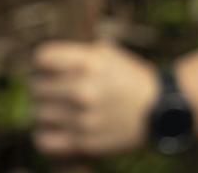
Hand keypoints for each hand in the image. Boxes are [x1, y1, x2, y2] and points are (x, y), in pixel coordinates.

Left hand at [31, 40, 159, 157]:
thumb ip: (80, 54)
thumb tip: (46, 59)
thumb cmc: (132, 79)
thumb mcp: (112, 55)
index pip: (42, 57)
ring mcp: (82, 118)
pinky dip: (45, 134)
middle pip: (36, 86)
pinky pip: (44, 140)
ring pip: (39, 113)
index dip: (44, 62)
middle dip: (45, 86)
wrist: (161, 110)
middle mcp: (83, 89)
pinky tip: (56, 127)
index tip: (49, 67)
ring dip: (47, 110)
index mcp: (90, 62)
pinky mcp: (83, 142)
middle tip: (55, 89)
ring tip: (59, 109)